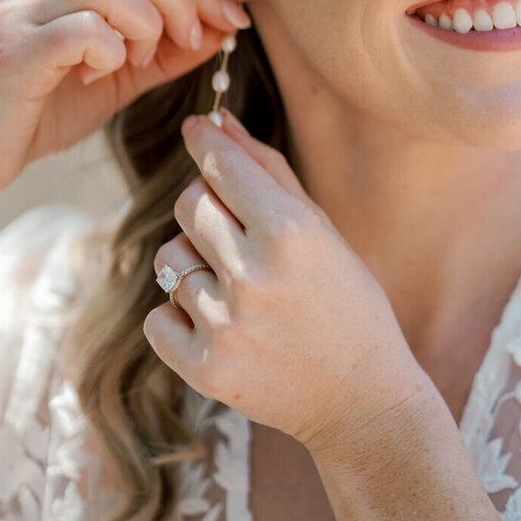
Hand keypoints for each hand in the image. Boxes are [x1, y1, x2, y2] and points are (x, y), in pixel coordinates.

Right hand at [0, 0, 250, 206]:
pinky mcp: (13, 48)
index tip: (235, 16)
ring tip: (138, 62)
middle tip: (194, 41)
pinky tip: (100, 75)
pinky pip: (84, 28)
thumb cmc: (41, 111)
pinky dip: (110, 50)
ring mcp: (19, 8)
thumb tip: (226, 27)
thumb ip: (168, 48)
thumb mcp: (119, 73)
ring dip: (146, 26)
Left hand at [142, 109, 429, 458]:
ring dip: (195, 266)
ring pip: (169, 260)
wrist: (362, 399)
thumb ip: (267, 171)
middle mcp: (254, 273)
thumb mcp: (322, 230)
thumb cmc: (347, 303)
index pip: (221, 166)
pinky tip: (222, 324)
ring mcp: (226, 324)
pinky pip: (158, 317)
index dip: (205, 141)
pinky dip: (180, 317)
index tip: (197, 130)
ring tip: (237, 289)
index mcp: (291, 231)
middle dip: (205, 206)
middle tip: (234, 229)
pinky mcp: (205, 368)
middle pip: (188, 205)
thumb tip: (216, 121)